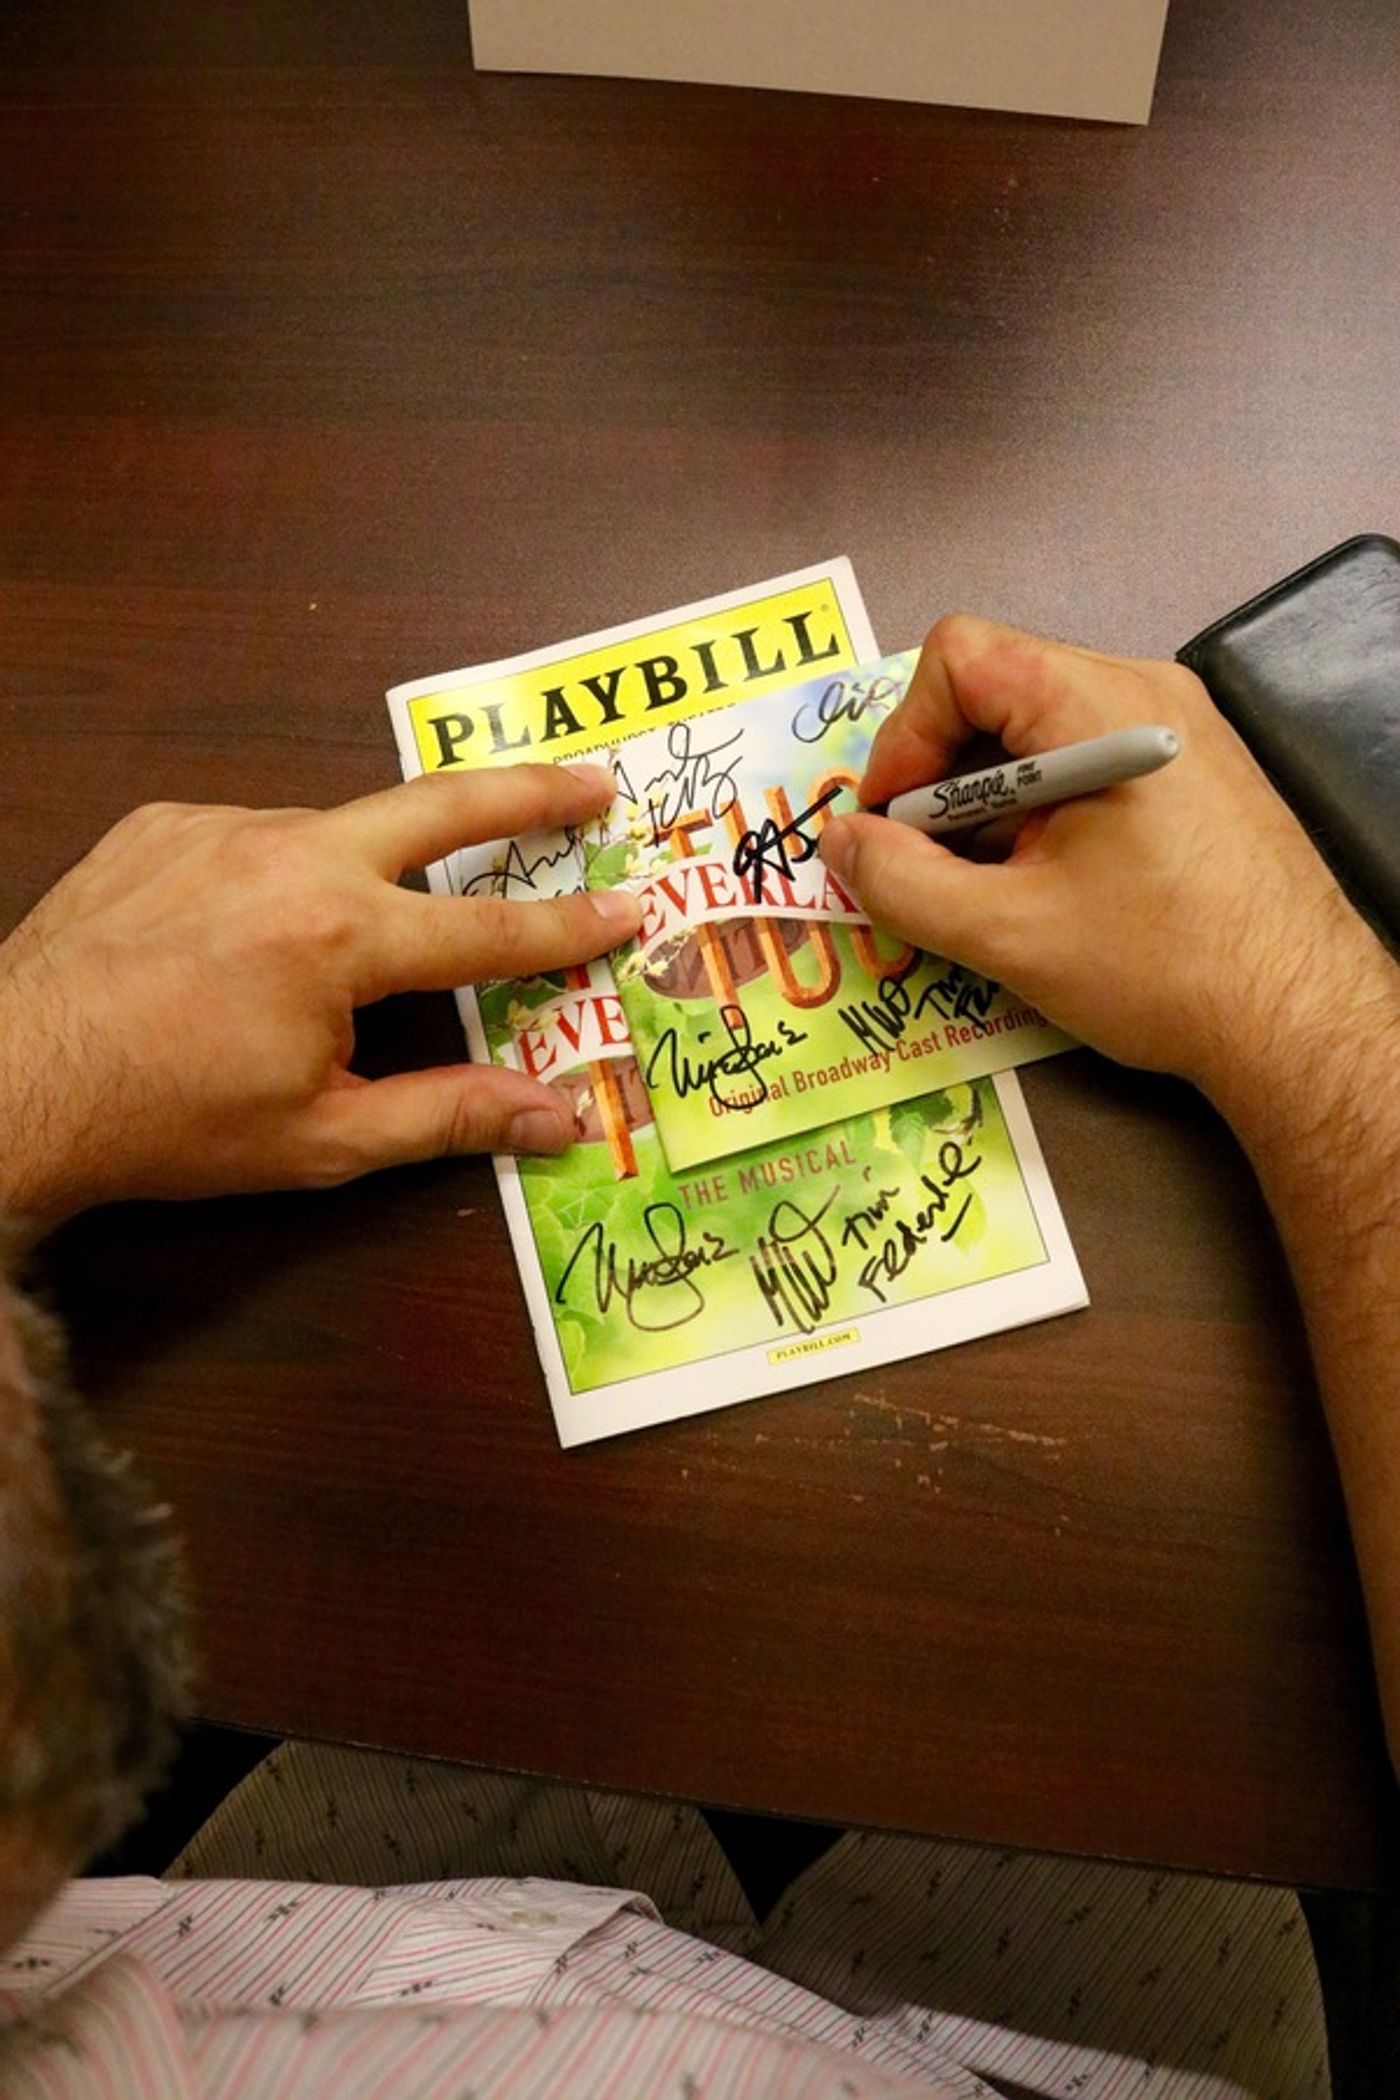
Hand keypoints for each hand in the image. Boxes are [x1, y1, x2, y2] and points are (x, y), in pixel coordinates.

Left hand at [0, 763, 639, 1228]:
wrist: (13, 1080)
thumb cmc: (167, 1121)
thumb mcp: (323, 1139)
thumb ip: (450, 1115)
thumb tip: (558, 1118)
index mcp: (341, 938)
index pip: (489, 928)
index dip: (568, 925)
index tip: (628, 906)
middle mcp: (291, 857)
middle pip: (441, 803)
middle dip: (527, 793)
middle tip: (589, 786)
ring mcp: (222, 827)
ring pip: (337, 828)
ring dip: (378, 862)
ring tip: (371, 927)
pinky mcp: (163, 823)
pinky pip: (256, 835)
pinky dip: (282, 876)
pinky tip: (257, 936)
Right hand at [821, 615, 1378, 1108]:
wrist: (1298, 1019)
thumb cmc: (1161, 968)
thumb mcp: (1008, 933)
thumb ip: (902, 882)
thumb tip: (839, 844)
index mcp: (1098, 706)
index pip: (960, 656)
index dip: (904, 736)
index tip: (892, 824)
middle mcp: (1141, 692)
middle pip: (994, 689)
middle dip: (940, 778)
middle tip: (929, 867)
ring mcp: (1173, 728)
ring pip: (1034, 731)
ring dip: (986, 804)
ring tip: (991, 888)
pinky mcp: (1189, 770)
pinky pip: (1080, 759)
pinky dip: (1037, 812)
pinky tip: (1043, 886)